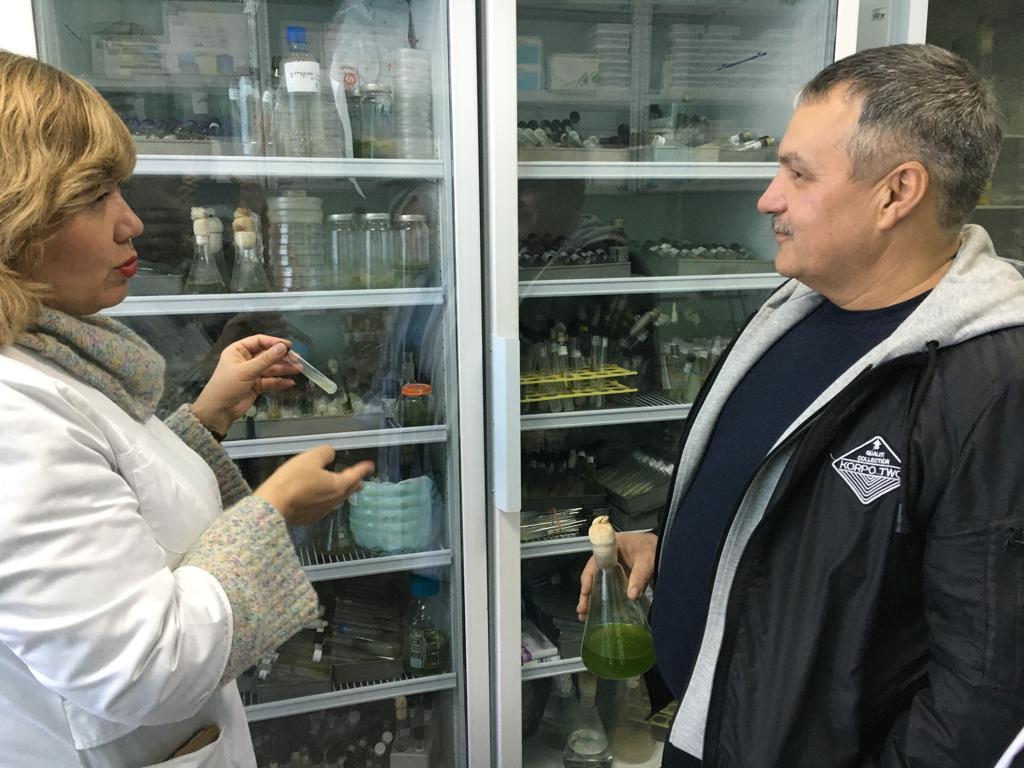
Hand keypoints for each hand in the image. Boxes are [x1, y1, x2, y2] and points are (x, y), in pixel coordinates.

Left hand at [191, 334, 299, 435]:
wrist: (218, 411)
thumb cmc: (228, 386)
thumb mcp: (247, 371)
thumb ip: (266, 359)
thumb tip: (283, 347)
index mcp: (238, 351)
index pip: (259, 341)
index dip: (274, 342)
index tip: (289, 346)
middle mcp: (245, 360)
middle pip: (267, 355)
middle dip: (281, 357)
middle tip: (297, 359)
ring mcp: (251, 373)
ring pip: (270, 369)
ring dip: (283, 369)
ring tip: (298, 370)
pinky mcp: (256, 386)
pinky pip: (270, 381)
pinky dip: (279, 382)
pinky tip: (290, 382)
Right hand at [255, 446, 374, 525]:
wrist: (273, 506)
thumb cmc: (294, 479)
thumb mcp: (310, 458)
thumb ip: (325, 453)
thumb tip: (331, 455)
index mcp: (338, 485)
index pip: (355, 475)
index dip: (363, 468)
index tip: (370, 466)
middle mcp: (334, 500)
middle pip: (349, 489)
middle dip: (355, 482)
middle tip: (359, 479)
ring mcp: (323, 511)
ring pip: (337, 499)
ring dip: (341, 491)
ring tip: (342, 486)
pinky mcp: (310, 518)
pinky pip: (324, 505)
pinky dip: (327, 498)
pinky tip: (320, 496)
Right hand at [577, 531, 657, 621]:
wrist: (665, 547)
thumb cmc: (653, 550)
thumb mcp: (646, 562)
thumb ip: (639, 578)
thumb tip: (631, 596)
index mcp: (610, 547)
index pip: (593, 564)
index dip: (588, 580)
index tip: (585, 595)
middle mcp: (606, 556)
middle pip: (591, 575)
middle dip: (586, 593)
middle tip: (582, 611)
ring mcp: (611, 565)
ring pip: (596, 581)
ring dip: (591, 597)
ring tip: (585, 615)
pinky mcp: (617, 574)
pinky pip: (605, 584)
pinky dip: (601, 596)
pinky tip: (599, 609)